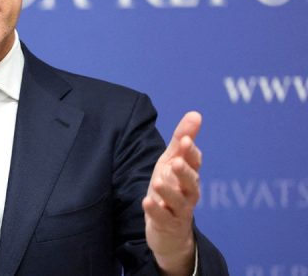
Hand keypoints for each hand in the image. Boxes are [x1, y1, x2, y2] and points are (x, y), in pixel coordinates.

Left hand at [143, 111, 202, 275]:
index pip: (194, 162)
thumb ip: (182, 140)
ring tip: (157, 182)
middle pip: (191, 182)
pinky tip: (146, 202)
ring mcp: (180, 210)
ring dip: (168, 192)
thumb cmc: (171, 188)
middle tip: (176, 161)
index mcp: (189, 175)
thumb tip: (195, 113)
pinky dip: (156, 210)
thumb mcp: (172, 162)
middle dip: (184, 172)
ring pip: (178, 201)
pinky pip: (163, 218)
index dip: (190, 152)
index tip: (186, 140)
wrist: (169, 229)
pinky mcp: (168, 224)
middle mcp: (188, 192)